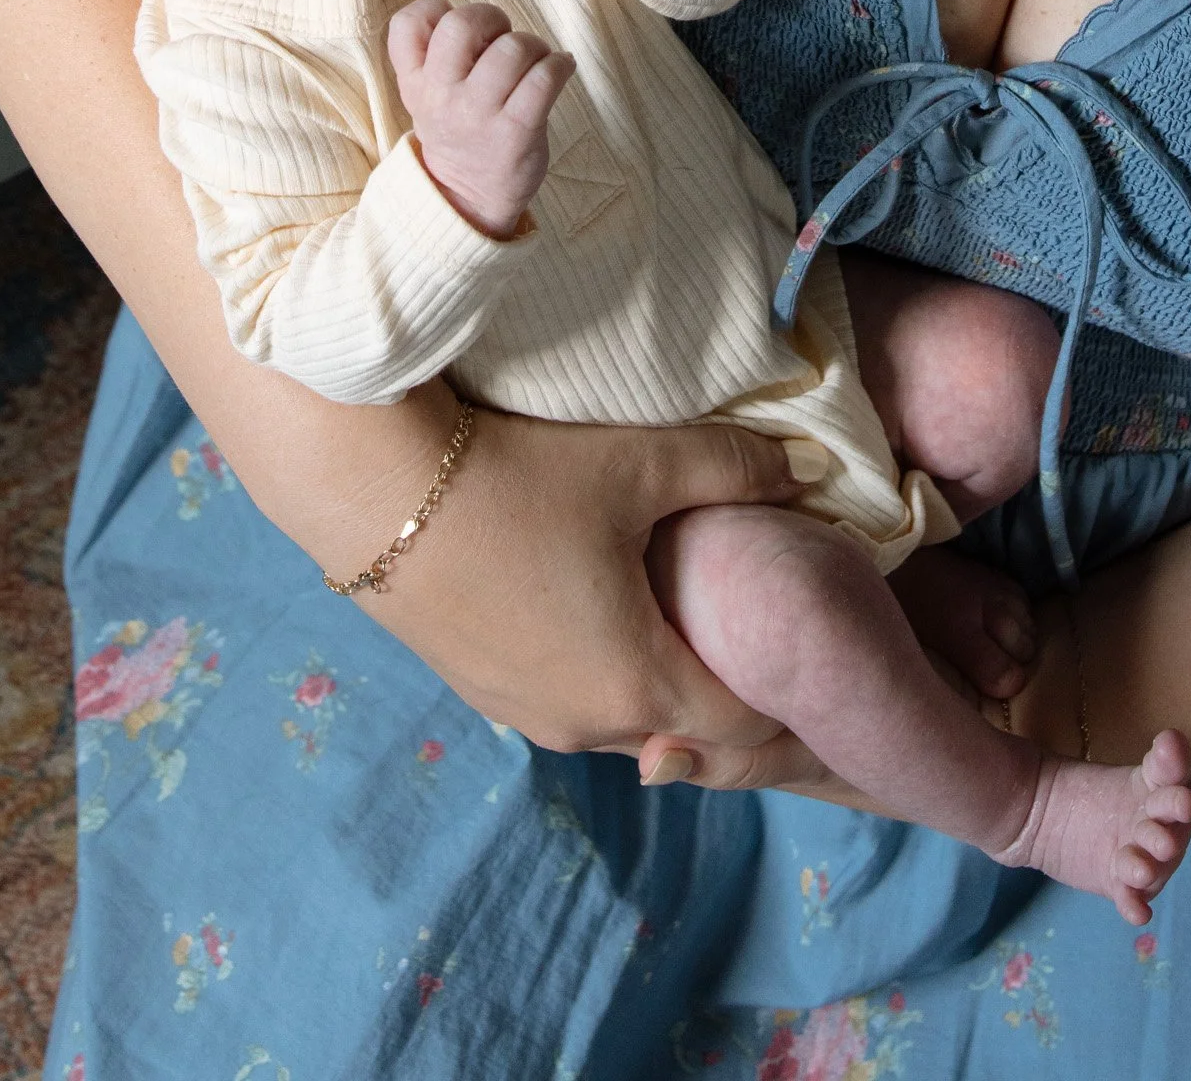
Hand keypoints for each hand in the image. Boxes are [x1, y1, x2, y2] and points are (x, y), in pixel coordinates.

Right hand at [336, 396, 845, 780]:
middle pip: (685, 730)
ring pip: (624, 717)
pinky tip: (604, 604)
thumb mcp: (642, 462)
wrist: (373, 492)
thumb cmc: (519, 479)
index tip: (817, 665)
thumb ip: (736, 468)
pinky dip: (604, 669)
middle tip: (762, 633)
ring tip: (687, 612)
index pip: (745, 729)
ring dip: (661, 679)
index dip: (789, 700)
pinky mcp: (481, 690)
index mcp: (638, 683)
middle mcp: (584, 725)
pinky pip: (570, 699)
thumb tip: (804, 473)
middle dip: (729, 691)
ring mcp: (525, 716)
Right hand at [392, 0, 569, 237]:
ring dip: (534, 45)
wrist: (470, 198)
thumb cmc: (459, 132)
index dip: (434, 9)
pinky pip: (543, 80)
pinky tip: (560, 69)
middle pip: (461, 25)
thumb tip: (483, 17)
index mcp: (415, 82)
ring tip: (537, 60)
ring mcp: (478, 115)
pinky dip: (560, 65)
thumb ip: (437, 54)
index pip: (406, 25)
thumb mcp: (428, 96)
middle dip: (491, 17)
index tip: (454, 21)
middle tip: (502, 37)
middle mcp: (441, 95)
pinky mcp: (516, 132)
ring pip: (511, 49)